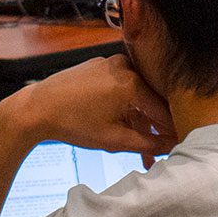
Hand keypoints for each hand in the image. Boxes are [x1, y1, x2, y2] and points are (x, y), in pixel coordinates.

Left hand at [0, 53, 176, 159]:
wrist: (36, 108)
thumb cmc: (72, 123)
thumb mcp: (114, 139)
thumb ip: (147, 143)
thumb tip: (170, 146)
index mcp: (131, 83)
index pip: (163, 111)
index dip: (173, 131)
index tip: (181, 144)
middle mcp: (125, 67)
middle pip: (150, 101)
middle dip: (154, 129)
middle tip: (156, 153)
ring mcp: (111, 63)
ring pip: (136, 94)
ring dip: (139, 119)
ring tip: (139, 146)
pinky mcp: (99, 66)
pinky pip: (121, 86)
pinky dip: (125, 106)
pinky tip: (124, 126)